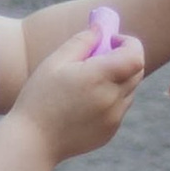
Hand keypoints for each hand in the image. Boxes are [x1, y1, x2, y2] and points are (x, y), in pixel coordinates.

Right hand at [17, 22, 144, 162]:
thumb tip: (101, 28)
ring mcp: (114, 118)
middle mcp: (112, 99)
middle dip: (123, 58)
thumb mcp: (55, 62)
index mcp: (99, 77)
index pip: (135, 55)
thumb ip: (82, 41)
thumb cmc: (39, 98)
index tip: (110, 40)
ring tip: (86, 83)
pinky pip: (120, 108)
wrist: (33, 142)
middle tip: (98, 57)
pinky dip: (111, 99)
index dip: (129, 43)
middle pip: (136, 71)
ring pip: (130, 90)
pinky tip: (84, 103)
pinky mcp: (110, 132)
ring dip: (118, 79)